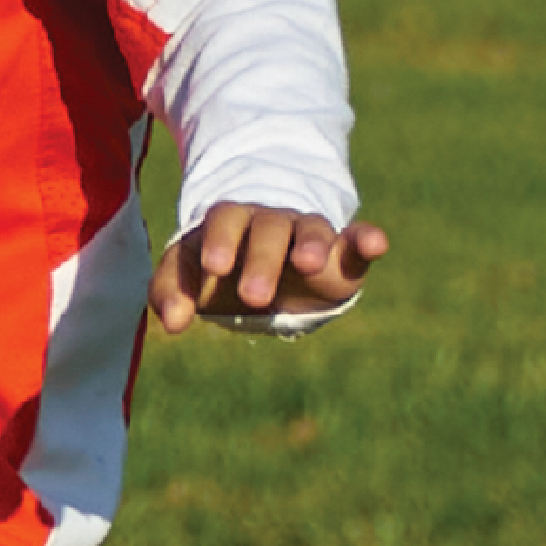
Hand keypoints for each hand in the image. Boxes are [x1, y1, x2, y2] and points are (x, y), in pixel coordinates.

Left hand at [151, 201, 387, 330]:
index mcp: (230, 221)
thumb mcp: (188, 278)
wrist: (261, 276)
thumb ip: (170, 293)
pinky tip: (375, 242)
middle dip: (261, 259)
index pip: (223, 221)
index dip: (219, 242)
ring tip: (309, 263)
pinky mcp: (343, 254)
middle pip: (267, 228)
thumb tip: (170, 324)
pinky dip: (367, 238)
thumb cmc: (218, 275)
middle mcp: (270, 222)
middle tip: (253, 296)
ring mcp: (308, 234)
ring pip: (311, 230)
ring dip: (311, 244)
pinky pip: (357, 239)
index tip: (214, 268)